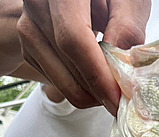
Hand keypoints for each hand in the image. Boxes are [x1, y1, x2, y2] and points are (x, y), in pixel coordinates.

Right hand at [17, 0, 150, 114]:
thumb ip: (127, 28)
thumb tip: (119, 67)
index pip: (74, 40)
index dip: (97, 76)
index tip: (116, 99)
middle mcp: (37, 4)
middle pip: (65, 62)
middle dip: (95, 90)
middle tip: (119, 102)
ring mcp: (28, 24)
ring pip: (56, 76)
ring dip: (87, 93)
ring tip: (109, 90)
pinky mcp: (29, 42)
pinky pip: (52, 77)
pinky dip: (76, 86)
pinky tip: (93, 76)